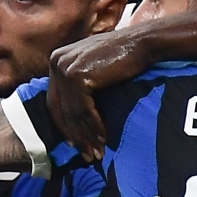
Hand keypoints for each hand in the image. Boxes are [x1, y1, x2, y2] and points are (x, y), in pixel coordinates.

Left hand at [47, 29, 146, 161]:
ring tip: (96, 152)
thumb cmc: (122, 56)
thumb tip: (72, 114)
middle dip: (74, 135)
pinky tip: (103, 139)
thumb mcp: (92, 67)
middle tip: (86, 154)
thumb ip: (78, 83)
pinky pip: (83, 110)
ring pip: (73, 112)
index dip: (64, 125)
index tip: (74, 144)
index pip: (55, 100)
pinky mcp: (77, 76)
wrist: (142, 43)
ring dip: (86, 136)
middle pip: (61, 108)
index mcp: (56, 59)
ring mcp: (64, 68)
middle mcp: (56, 62)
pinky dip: (93, 127)